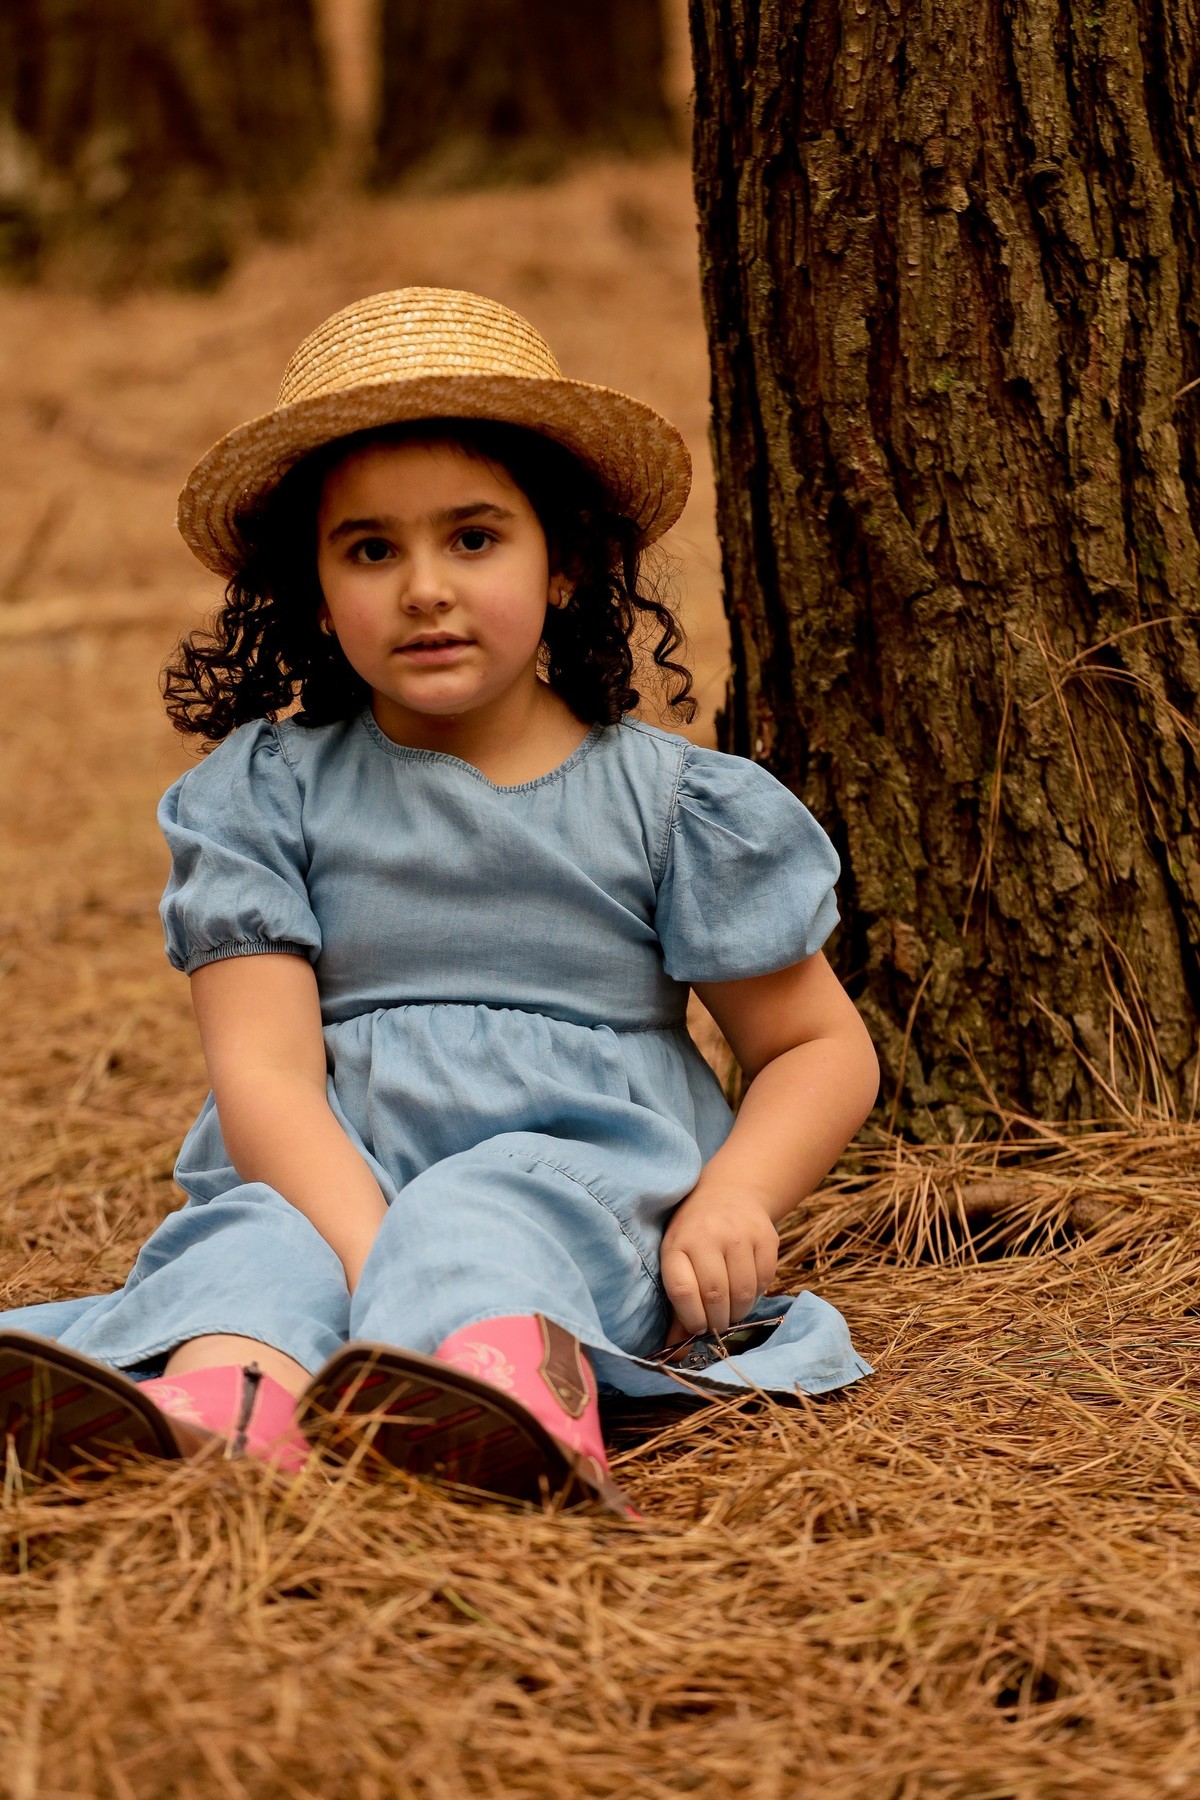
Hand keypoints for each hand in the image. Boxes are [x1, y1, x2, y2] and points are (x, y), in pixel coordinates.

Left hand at [659, 1184, 778, 1340]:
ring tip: (732, 1311)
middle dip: (717, 1321)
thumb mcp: (677, 1259)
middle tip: (717, 1325)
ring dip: (739, 1312)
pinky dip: (757, 1294)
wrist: (730, 1192)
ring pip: (743, 1292)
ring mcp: (739, 1234)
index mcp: (678, 1243)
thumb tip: (674, 1349)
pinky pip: (765, 1280)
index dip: (691, 1319)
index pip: (683, 1290)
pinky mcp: (766, 1236)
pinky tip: (747, 1290)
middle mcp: (708, 1236)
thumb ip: (677, 1303)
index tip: (697, 1328)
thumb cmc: (695, 1234)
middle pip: (716, 1295)